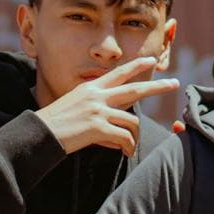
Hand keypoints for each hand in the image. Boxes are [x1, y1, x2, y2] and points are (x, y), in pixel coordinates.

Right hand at [33, 57, 177, 155]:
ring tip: (131, 148)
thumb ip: (95, 110)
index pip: (119, 73)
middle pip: (135, 89)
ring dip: (134, 137)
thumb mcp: (74, 106)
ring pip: (131, 121)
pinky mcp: (98, 128)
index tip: (151, 61)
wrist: (39, 132)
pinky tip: (124, 152)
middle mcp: (97, 96)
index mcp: (91, 88)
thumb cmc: (53, 123)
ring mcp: (98, 111)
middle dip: (158, 86)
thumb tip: (114, 127)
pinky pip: (123, 138)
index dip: (137, 66)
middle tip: (175, 83)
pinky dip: (127, 147)